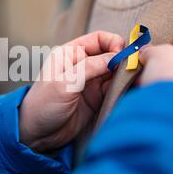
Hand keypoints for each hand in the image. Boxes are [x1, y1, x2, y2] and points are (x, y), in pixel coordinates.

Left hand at [19, 31, 124, 152]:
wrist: (36, 134)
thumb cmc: (43, 104)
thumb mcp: (65, 83)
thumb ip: (90, 68)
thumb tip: (116, 57)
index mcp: (70, 53)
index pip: (99, 39)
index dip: (114, 43)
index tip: (123, 54)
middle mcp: (82, 64)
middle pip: (111, 54)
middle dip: (124, 59)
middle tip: (136, 68)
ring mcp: (90, 82)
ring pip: (115, 72)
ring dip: (125, 75)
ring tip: (135, 80)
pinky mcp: (96, 98)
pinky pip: (114, 89)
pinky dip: (123, 88)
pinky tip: (130, 91)